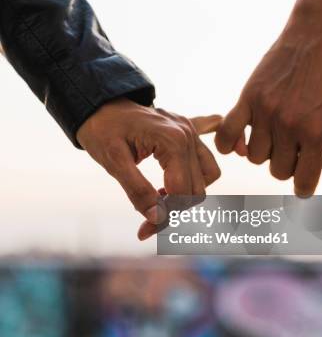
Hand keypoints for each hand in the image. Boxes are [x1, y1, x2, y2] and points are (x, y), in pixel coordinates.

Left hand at [77, 98, 220, 234]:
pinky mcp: (188, 133)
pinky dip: (194, 178)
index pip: (182, 193)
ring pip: (207, 178)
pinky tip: (169, 186)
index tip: (143, 232)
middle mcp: (188, 135)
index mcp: (173, 141)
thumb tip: (157, 218)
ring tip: (158, 197)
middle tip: (145, 223)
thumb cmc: (103, 130)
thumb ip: (137, 190)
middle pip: (196, 190)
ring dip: (186, 195)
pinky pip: (205, 161)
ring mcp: (190, 132)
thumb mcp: (113, 162)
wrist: (99, 105)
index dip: (165, 217)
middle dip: (173, 211)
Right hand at [215, 2, 321, 195]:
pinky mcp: (248, 96)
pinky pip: (226, 134)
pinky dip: (227, 144)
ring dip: (265, 151)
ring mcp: (265, 110)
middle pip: (277, 171)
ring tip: (276, 133)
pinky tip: (240, 140)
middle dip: (287, 164)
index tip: (305, 174)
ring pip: (253, 156)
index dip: (305, 184)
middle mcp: (289, 125)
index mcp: (317, 133)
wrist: (318, 35)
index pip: (303, 183)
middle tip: (295, 145)